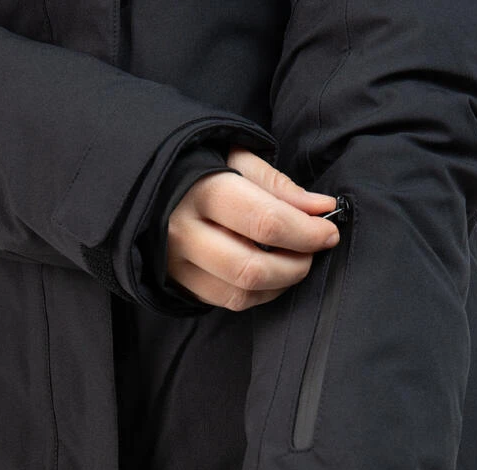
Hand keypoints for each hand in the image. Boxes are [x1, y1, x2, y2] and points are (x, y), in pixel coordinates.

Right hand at [165, 145, 340, 310]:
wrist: (146, 185)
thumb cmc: (201, 167)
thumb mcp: (237, 160)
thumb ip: (279, 185)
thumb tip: (322, 209)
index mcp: (201, 190)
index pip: (265, 221)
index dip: (306, 233)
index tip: (329, 232)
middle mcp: (183, 233)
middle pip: (252, 268)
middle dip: (296, 266)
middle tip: (312, 252)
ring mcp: (177, 265)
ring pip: (241, 293)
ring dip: (281, 284)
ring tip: (294, 262)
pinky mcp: (179, 284)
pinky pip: (229, 302)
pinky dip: (261, 293)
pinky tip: (271, 274)